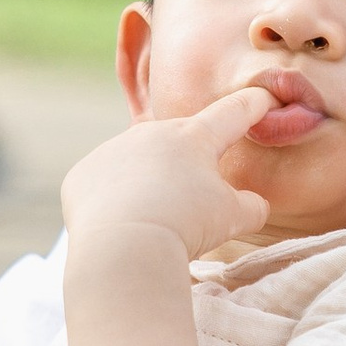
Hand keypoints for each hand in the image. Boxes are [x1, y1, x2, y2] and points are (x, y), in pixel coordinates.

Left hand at [60, 86, 273, 261]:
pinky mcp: (82, 175)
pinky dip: (112, 202)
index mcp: (194, 137)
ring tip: (152, 221)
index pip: (231, 113)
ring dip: (147, 184)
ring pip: (136, 163)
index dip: (251, 105)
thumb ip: (250, 207)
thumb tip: (255, 205)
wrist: (124, 246)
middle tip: (190, 201)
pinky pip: (102, 185)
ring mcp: (112, 151)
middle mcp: (150, 133)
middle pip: (177, 142)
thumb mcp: (233, 217)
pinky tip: (119, 226)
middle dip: (187, 164)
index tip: (263, 98)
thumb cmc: (186, 225)